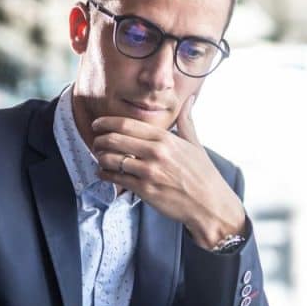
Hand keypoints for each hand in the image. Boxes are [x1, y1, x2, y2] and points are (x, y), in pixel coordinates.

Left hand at [92, 96, 245, 248]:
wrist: (210, 205)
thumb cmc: (203, 176)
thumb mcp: (195, 145)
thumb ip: (186, 122)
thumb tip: (189, 100)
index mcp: (165, 138)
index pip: (127, 124)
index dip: (106, 122)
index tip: (98, 124)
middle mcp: (156, 152)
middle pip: (115, 139)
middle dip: (99, 139)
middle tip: (96, 142)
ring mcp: (149, 172)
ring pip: (111, 159)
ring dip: (100, 157)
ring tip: (100, 158)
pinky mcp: (145, 190)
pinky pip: (116, 179)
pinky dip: (105, 174)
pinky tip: (103, 173)